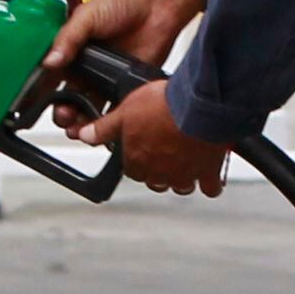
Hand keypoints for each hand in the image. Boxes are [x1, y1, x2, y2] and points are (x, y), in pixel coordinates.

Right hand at [44, 0, 205, 128]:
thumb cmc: (124, 0)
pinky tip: (103, 124)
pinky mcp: (125, 85)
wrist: (159, 5)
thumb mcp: (87, 15)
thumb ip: (68, 38)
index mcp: (71, 48)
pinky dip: (107, 120)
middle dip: (62, 111)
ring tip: (80, 126)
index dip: (42, 92)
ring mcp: (105, 77)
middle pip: (67, 97)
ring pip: (87, 107)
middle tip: (64, 116)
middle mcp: (86, 65)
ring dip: (81, 120)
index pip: (50, 76)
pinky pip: (113, 108)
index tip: (38, 104)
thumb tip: (49, 61)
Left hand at [79, 79, 231, 196]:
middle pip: (155, 181)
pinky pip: (209, 187)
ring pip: (180, 186)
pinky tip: (209, 171)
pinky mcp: (208, 172)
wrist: (197, 106)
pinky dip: (210, 182)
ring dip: (182, 178)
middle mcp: (159, 173)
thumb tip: (84, 136)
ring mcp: (184, 175)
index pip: (131, 170)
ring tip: (186, 161)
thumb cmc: (162, 106)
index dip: (136, 159)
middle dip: (158, 170)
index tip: (143, 148)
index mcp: (137, 160)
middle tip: (165, 152)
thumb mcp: (125, 111)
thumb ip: (104, 128)